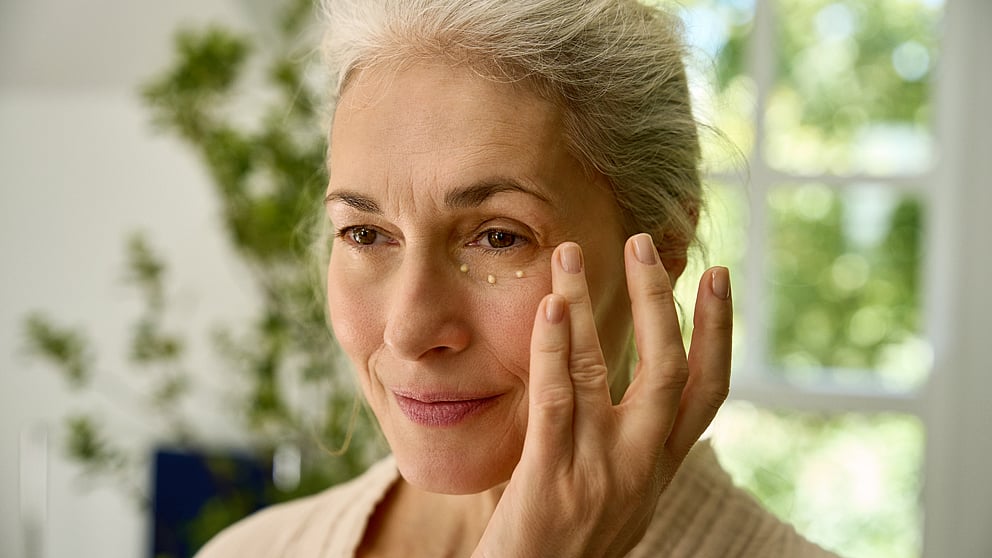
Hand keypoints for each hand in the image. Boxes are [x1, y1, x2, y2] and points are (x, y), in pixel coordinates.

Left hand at [473, 234, 732, 557]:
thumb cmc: (569, 545)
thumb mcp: (620, 495)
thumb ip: (632, 446)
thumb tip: (636, 392)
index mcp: (660, 466)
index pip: (707, 391)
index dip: (718, 332)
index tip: (717, 277)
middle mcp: (641, 465)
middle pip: (667, 369)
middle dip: (660, 302)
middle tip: (643, 244)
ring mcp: (598, 470)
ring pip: (602, 371)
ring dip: (588, 305)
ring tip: (571, 254)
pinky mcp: (550, 479)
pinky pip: (557, 401)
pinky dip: (554, 349)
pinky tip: (551, 307)